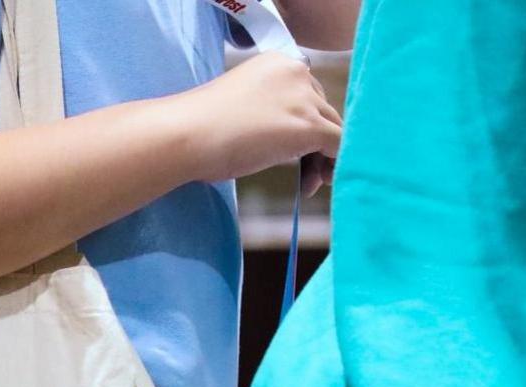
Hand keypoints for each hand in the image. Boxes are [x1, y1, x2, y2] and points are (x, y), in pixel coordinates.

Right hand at [169, 53, 342, 185]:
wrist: (185, 134)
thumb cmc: (199, 127)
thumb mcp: (241, 106)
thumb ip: (269, 110)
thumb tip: (286, 136)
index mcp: (278, 63)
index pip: (307, 94)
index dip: (303, 124)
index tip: (292, 151)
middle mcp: (297, 73)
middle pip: (323, 111)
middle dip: (315, 145)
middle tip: (302, 174)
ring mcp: (305, 99)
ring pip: (333, 130)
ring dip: (322, 160)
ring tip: (307, 184)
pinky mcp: (310, 126)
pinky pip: (340, 146)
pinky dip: (334, 166)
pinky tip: (314, 185)